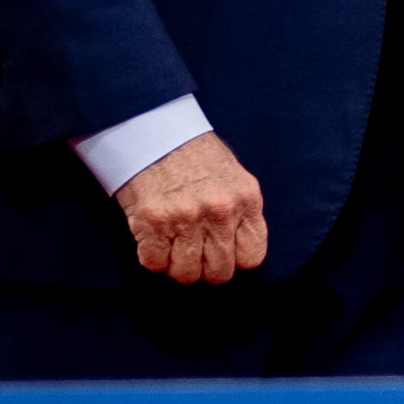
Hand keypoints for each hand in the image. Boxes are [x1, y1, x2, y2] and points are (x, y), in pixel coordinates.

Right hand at [111, 131, 265, 285]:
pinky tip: (153, 235)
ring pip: (186, 274)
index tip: (221, 251)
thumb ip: (241, 212)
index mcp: (246, 198)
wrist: (152, 129)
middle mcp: (220, 210)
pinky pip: (154, 264)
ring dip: (175, 264)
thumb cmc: (192, 154)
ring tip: (171, 241)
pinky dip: (151, 256)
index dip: (235, 260)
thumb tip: (238, 250)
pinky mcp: (153, 221)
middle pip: (220, 273)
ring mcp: (186, 217)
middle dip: (204, 267)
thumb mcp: (232, 176)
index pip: (252, 257)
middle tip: (192, 249)